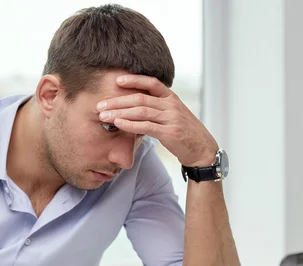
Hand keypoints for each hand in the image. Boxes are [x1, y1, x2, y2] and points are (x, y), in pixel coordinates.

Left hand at [96, 74, 218, 166]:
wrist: (202, 149)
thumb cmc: (185, 133)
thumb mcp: (173, 115)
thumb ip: (157, 108)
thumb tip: (133, 107)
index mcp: (171, 98)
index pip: (151, 82)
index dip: (134, 79)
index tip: (117, 80)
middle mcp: (171, 105)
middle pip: (140, 98)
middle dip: (117, 101)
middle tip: (100, 104)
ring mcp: (171, 118)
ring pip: (141, 111)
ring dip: (119, 112)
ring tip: (103, 116)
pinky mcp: (170, 133)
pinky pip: (147, 126)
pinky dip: (130, 124)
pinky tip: (118, 124)